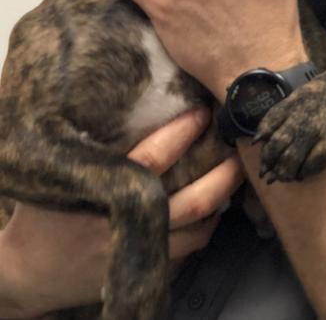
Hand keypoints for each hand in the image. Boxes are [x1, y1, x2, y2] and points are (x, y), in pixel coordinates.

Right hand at [0, 108, 242, 318]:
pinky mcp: (146, 271)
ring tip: (237, 175)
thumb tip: (132, 107)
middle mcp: (130, 224)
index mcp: (107, 192)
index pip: (153, 158)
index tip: (203, 111)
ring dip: (222, 202)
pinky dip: (206, 230)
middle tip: (239, 149)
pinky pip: (189, 252)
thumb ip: (93, 149)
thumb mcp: (64, 175)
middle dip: (223, 175)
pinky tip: (217, 209)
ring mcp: (141, 251)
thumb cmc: (46, 216)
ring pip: (199, 229)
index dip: (182, 133)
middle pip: (193, 201)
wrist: (29, 274)